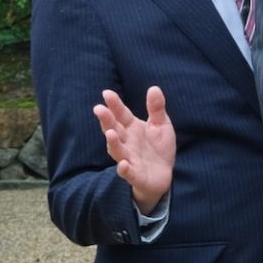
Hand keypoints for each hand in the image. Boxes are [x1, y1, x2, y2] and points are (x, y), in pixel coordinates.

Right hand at [93, 86, 175, 215]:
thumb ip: (156, 108)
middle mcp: (127, 142)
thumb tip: (153, 87)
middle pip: (114, 130)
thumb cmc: (158, 148)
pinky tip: (123, 164)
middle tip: (99, 109)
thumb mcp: (161, 125)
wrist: (164, 174)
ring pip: (117, 151)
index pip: (121, 115)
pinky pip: (128, 173)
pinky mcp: (135, 175)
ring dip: (113, 143)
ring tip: (110, 133)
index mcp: (132, 128)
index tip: (106, 93)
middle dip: (106, 120)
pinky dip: (124, 169)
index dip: (114, 104)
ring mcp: (129, 158)